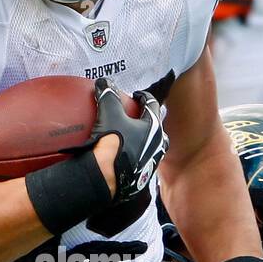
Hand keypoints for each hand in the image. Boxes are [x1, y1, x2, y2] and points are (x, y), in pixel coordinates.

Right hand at [89, 81, 167, 202]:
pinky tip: (124, 156)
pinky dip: (135, 156)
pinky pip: (141, 162)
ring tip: (132, 137)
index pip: (151, 105)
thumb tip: (104, 83)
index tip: (136, 95)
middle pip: (156, 128)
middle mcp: (158, 145)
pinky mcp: (142, 177)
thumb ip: (108, 96)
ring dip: (144, 140)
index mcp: (154, 127)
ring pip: (152, 147)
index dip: (143, 97)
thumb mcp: (109, 114)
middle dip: (148, 121)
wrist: (107, 178)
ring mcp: (151, 163)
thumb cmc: (113, 143)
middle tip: (136, 118)